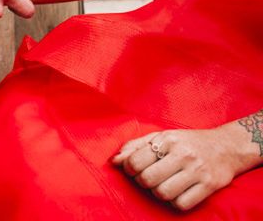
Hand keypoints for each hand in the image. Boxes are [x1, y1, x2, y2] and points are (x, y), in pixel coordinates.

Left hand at [112, 124, 259, 210]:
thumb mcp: (161, 136)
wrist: (226, 147)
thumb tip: (114, 161)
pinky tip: (176, 192)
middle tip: (148, 178)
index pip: (136, 161)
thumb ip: (136, 146)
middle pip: (147, 179)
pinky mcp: (208, 186)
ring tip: (162, 185)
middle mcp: (182, 154)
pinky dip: (174, 202)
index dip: (129, 169)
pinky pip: (182, 204)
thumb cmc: (186, 142)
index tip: (134, 170)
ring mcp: (196, 171)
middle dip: (143, 182)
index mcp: (167, 140)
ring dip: (158, 193)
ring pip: (163, 193)